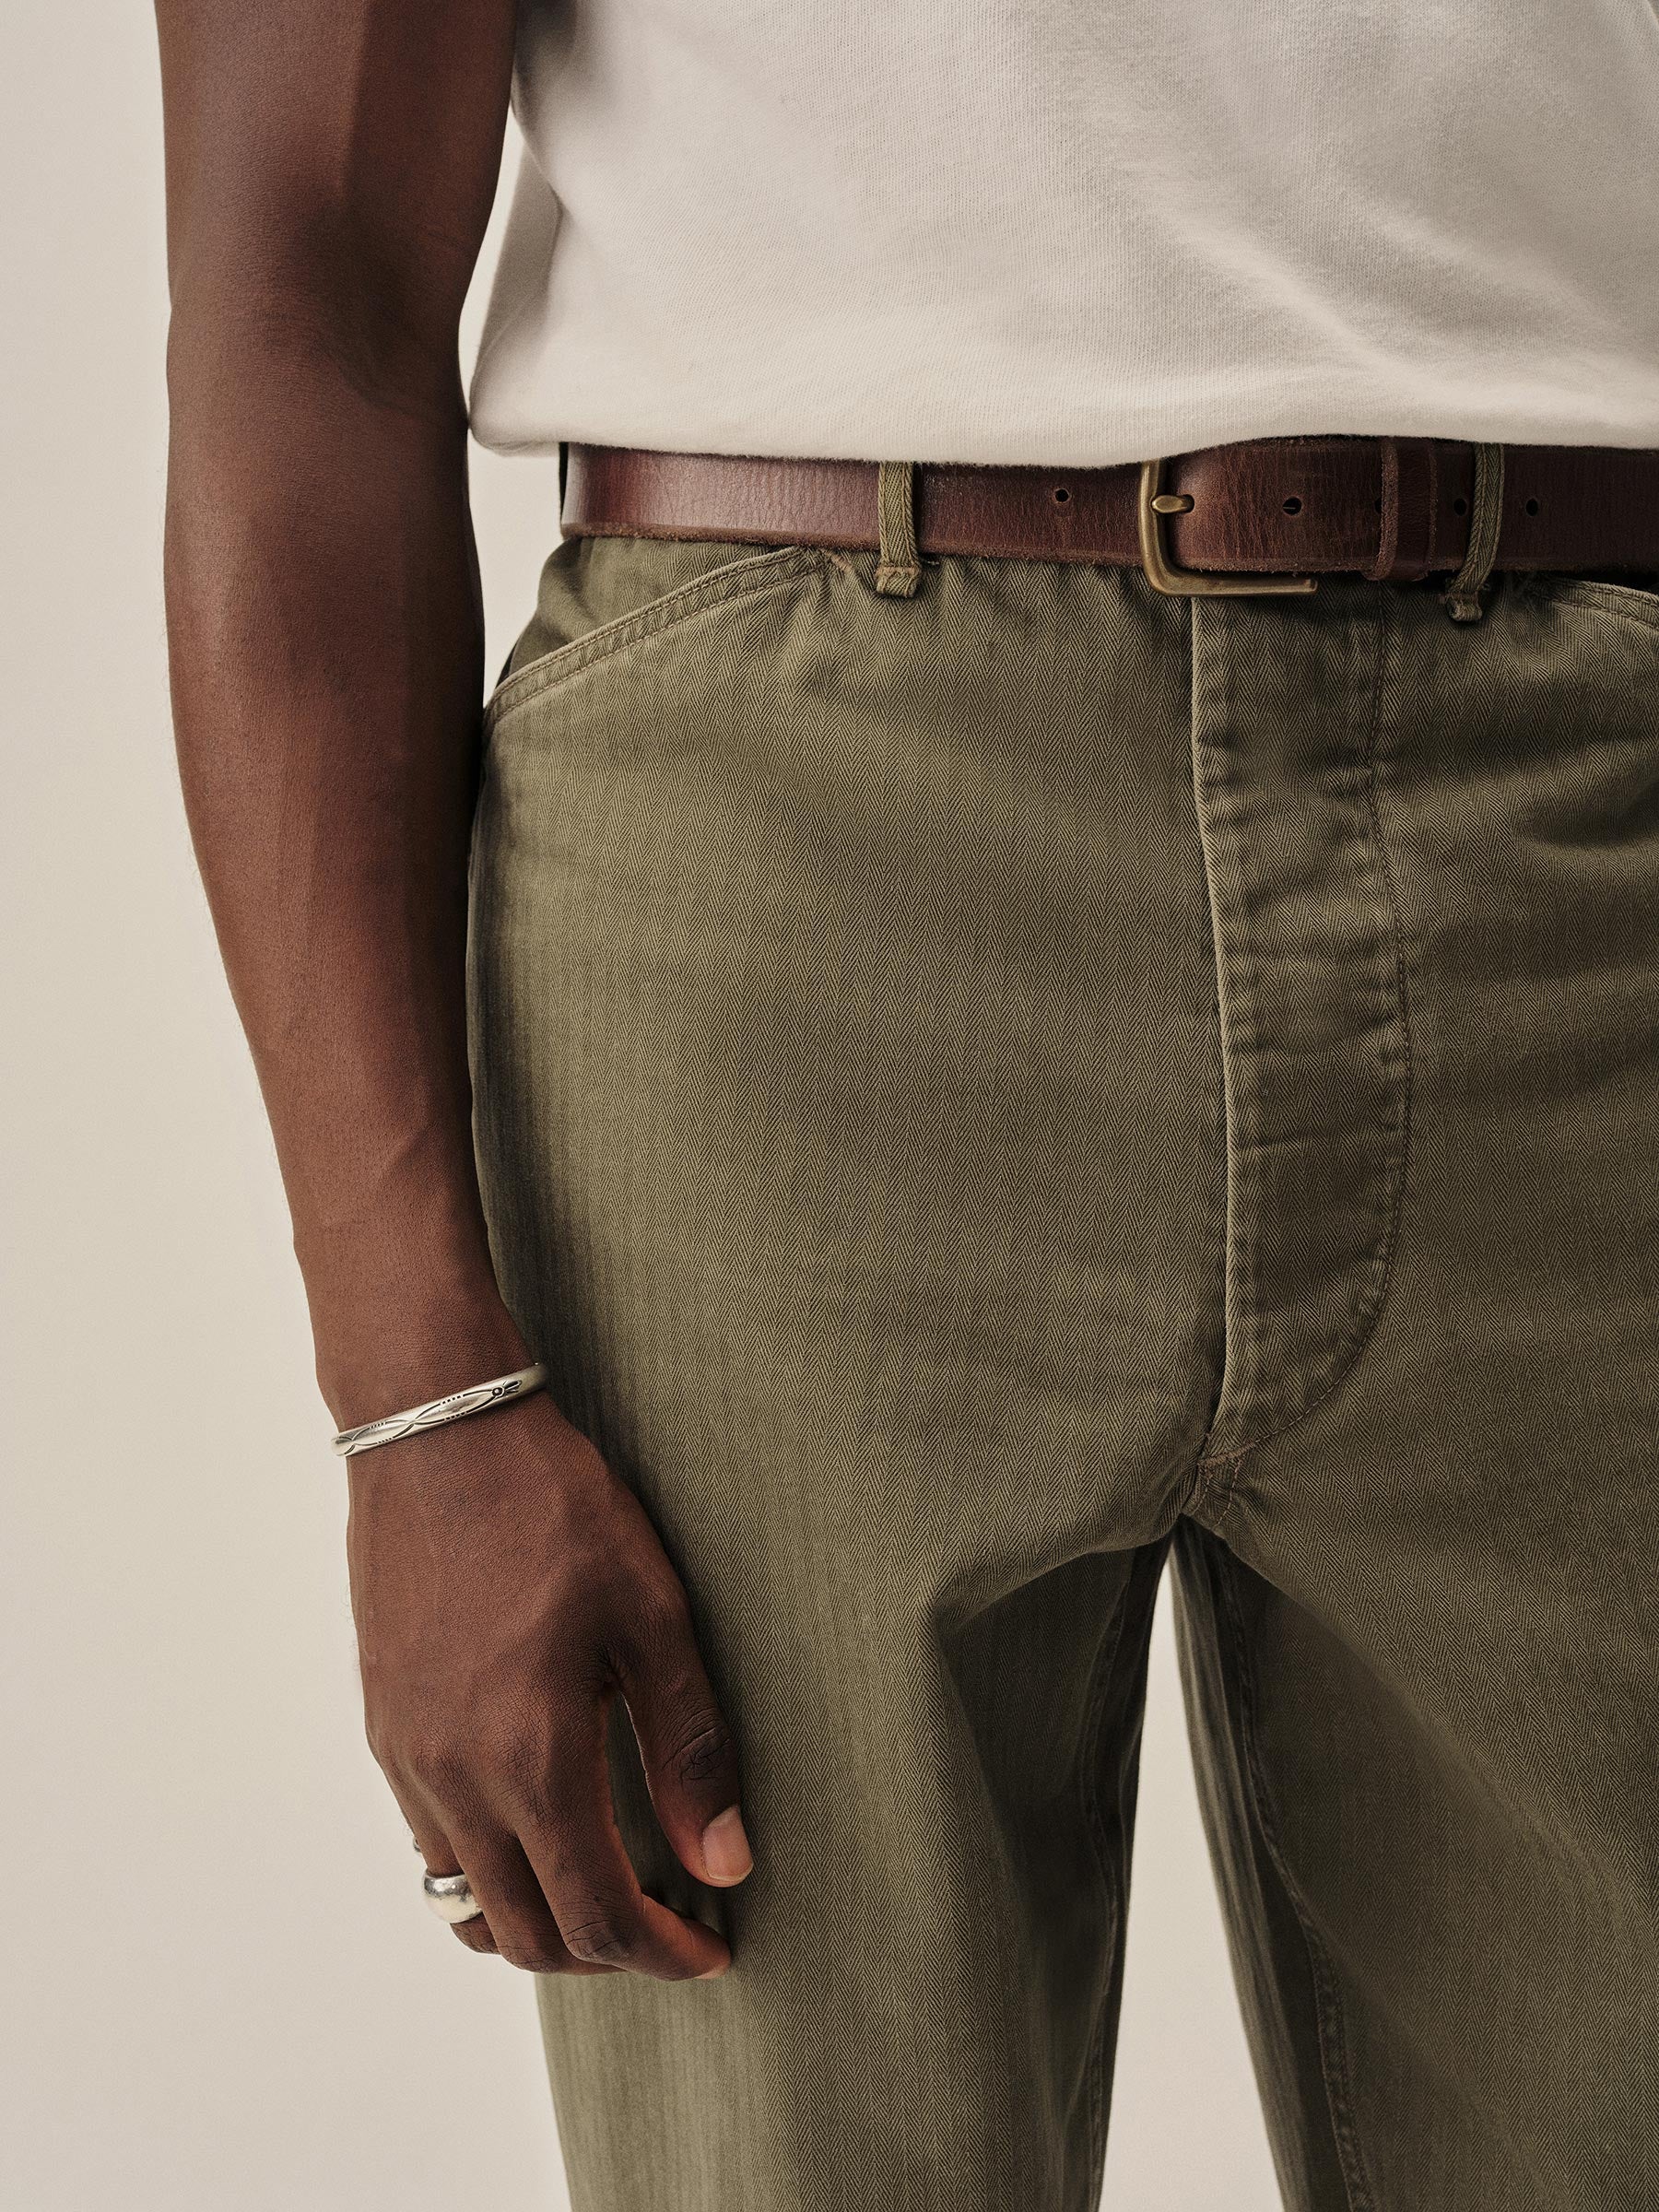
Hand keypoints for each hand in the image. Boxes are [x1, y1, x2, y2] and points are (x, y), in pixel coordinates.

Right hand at [346, 1393, 750, 1978]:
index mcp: (531, 1758)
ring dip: (540, 1923)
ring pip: (466, 1903)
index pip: (597, 1918)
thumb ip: (688, 1751)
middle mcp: (455, 1779)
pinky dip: (488, 1872)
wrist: (439, 1435)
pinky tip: (539, 1824)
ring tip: (608, 1889)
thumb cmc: (554, 1510)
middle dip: (606, 1955)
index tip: (710, 1949)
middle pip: (527, 1935)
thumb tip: (723, 1860)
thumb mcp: (652, 1619)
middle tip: (670, 1927)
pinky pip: (430, 1844)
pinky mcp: (385, 1727)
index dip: (663, 1953)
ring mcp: (408, 1757)